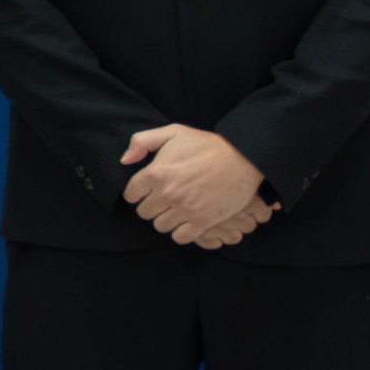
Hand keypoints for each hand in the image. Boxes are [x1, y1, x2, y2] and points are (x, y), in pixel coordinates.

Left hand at [120, 123, 269, 250]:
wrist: (245, 158)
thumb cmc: (208, 145)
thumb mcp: (173, 132)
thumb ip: (142, 142)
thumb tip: (125, 161)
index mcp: (156, 173)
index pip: (131, 195)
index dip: (139, 193)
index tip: (149, 190)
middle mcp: (168, 193)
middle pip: (144, 213)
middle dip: (153, 206)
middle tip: (166, 199)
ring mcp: (185, 209)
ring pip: (160, 226)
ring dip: (167, 219)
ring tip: (177, 209)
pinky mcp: (203, 220)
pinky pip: (180, 237)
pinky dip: (182, 232)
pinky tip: (188, 221)